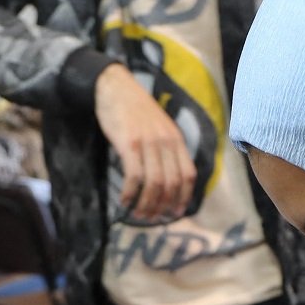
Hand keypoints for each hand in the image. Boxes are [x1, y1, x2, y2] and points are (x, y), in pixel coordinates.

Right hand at [93, 63, 195, 222]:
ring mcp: (148, 142)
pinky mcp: (129, 143)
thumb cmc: (134, 110)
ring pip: (155, 184)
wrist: (116, 86)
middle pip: (172, 184)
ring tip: (138, 214)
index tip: (175, 212)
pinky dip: (130, 193)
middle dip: (163, 206)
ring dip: (147, 204)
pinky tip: (124, 200)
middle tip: (152, 218)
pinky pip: (134, 176)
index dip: (184, 198)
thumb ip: (166, 148)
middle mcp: (166, 142)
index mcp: (176, 139)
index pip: (188, 175)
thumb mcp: (159, 127)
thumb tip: (167, 178)